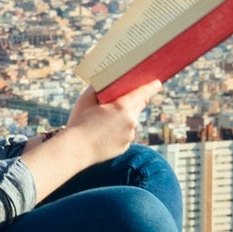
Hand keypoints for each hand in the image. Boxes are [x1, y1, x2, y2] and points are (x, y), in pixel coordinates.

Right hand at [16, 80, 161, 199]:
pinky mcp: (125, 146)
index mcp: (122, 107)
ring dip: (124, 116)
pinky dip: (119, 130)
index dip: (151, 86)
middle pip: (139, 105)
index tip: (157, 83)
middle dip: (136, 100)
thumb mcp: (86, 100)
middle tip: (128, 96)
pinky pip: (126, 133)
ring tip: (105, 119)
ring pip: (131, 120)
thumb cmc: (79, 122)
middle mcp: (131, 121)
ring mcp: (129, 135)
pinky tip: (104, 132)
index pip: (142, 93)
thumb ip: (97, 88)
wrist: (75, 150)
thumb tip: (103, 82)